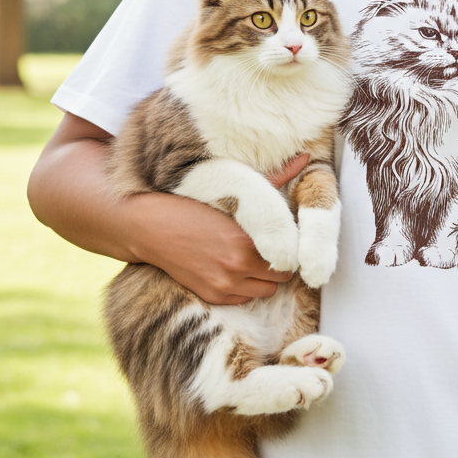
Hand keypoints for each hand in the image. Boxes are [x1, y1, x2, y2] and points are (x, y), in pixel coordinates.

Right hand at [127, 152, 310, 304]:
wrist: (151, 227)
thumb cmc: (193, 205)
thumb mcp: (235, 192)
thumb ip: (276, 178)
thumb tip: (306, 158)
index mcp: (246, 243)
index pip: (290, 258)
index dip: (290, 247)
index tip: (285, 238)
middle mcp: (237, 268)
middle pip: (281, 277)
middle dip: (280, 262)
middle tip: (270, 246)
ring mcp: (223, 286)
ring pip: (265, 291)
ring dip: (264, 277)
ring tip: (252, 257)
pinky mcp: (212, 296)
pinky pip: (244, 299)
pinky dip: (245, 287)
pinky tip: (235, 267)